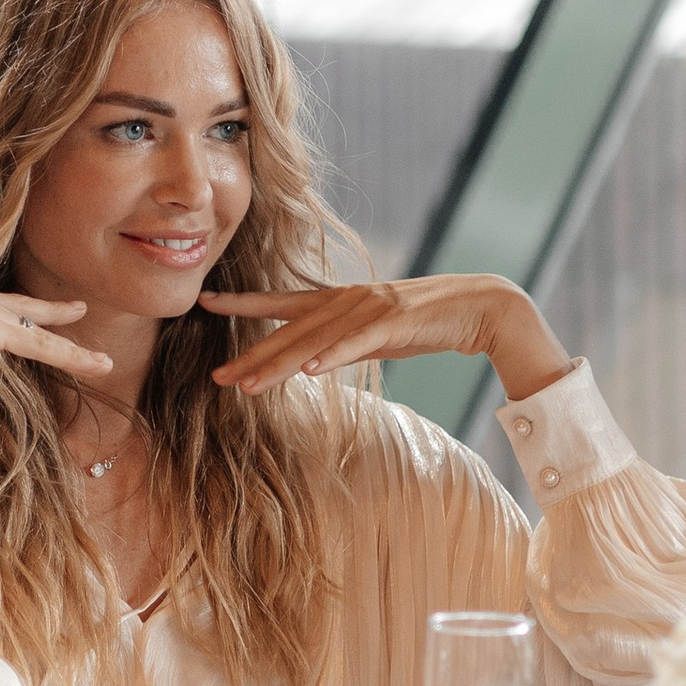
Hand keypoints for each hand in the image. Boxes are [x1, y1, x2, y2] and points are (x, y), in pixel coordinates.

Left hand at [202, 273, 574, 404]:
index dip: (243, 303)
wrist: (480, 307)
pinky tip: (308, 370)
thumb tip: (312, 358)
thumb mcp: (374, 334)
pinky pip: (355, 343)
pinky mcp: (394, 322)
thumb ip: (342, 342)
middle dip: (251, 354)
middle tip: (216, 376)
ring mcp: (369, 309)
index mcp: (341, 300)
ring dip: (279, 364)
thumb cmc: (427, 322)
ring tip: (248, 386)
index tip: (206, 302)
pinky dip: (331, 356)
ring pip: (314, 341)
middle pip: (289, 331)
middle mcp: (348, 300)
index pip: (281, 302)